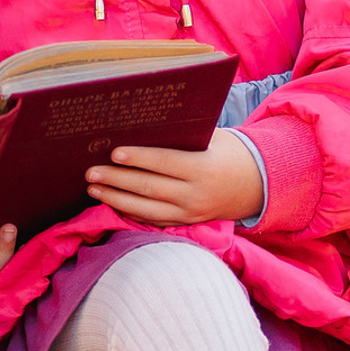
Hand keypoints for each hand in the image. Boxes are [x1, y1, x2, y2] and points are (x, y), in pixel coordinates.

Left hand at [84, 128, 263, 226]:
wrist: (258, 185)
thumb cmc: (229, 153)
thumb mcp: (213, 139)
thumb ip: (183, 137)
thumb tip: (142, 127)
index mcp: (203, 169)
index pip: (165, 163)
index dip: (138, 158)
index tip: (114, 153)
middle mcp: (196, 195)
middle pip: (149, 188)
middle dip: (117, 180)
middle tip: (90, 172)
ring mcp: (191, 213)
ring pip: (147, 209)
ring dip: (116, 199)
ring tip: (93, 189)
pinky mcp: (187, 223)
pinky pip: (154, 220)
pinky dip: (131, 212)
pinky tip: (111, 203)